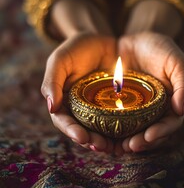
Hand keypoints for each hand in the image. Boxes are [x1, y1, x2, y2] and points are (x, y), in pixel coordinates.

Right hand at [41, 0, 116, 152]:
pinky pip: (117, 118)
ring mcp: (98, 106)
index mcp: (64, 100)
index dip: (71, 131)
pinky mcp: (115, 103)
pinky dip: (121, 128)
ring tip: (115, 147)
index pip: (64, 120)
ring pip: (100, 128)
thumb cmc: (77, 49)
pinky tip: (129, 134)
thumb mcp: (60, 60)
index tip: (82, 137)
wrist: (100, 41)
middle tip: (101, 146)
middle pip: (83, 129)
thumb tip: (50, 107)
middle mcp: (80, 107)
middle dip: (91, 140)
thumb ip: (52, 81)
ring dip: (106, 140)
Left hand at [119, 0, 183, 152]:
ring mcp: (135, 108)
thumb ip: (183, 83)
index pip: (169, 123)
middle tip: (129, 146)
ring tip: (115, 147)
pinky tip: (102, 134)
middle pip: (150, 131)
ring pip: (132, 130)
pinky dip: (111, 129)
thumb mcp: (176, 61)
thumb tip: (182, 109)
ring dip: (125, 140)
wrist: (134, 40)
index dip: (161, 132)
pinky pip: (115, 119)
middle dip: (142, 141)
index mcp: (169, 102)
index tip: (149, 136)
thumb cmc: (159, 48)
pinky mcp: (118, 104)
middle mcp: (153, 109)